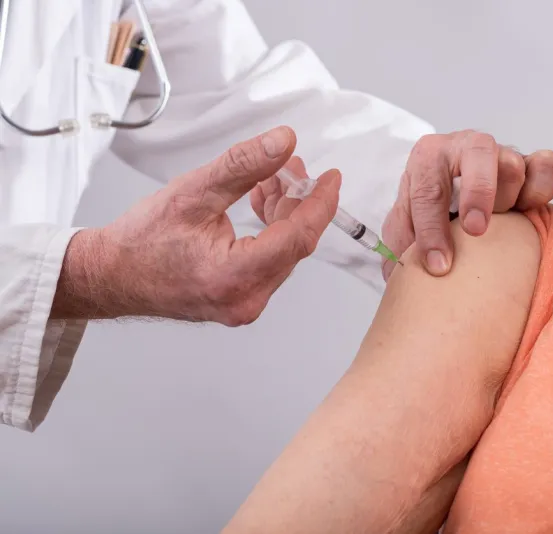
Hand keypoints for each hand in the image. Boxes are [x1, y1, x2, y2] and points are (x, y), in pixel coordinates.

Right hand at [52, 126, 340, 325]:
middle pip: (294, 245)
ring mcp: (244, 305)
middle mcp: (245, 300)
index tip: (332, 177)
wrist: (112, 276)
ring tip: (272, 179)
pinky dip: (271, 231)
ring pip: (284, 252)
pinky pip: (270, 262)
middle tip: (291, 167)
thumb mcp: (193, 192)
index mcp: (234, 277)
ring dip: (284, 214)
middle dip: (299, 202)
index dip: (320, 204)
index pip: (296, 238)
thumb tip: (284, 142)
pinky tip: (261, 202)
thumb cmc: (142, 241)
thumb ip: (243, 166)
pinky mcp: (240, 300)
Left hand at [381, 130, 552, 279]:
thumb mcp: (404, 227)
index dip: (431, 230)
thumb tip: (405, 271)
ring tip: (497, 222)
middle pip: (479, 152)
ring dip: (506, 198)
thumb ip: (400, 244)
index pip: (428, 189)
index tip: (438, 264)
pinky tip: (529, 209)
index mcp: (428, 158)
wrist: (456, 205)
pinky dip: (542, 186)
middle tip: (475, 230)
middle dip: (477, 192)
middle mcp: (465, 148)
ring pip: (513, 164)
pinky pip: (547, 166)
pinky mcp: (531, 165)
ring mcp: (501, 154)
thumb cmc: (428, 215)